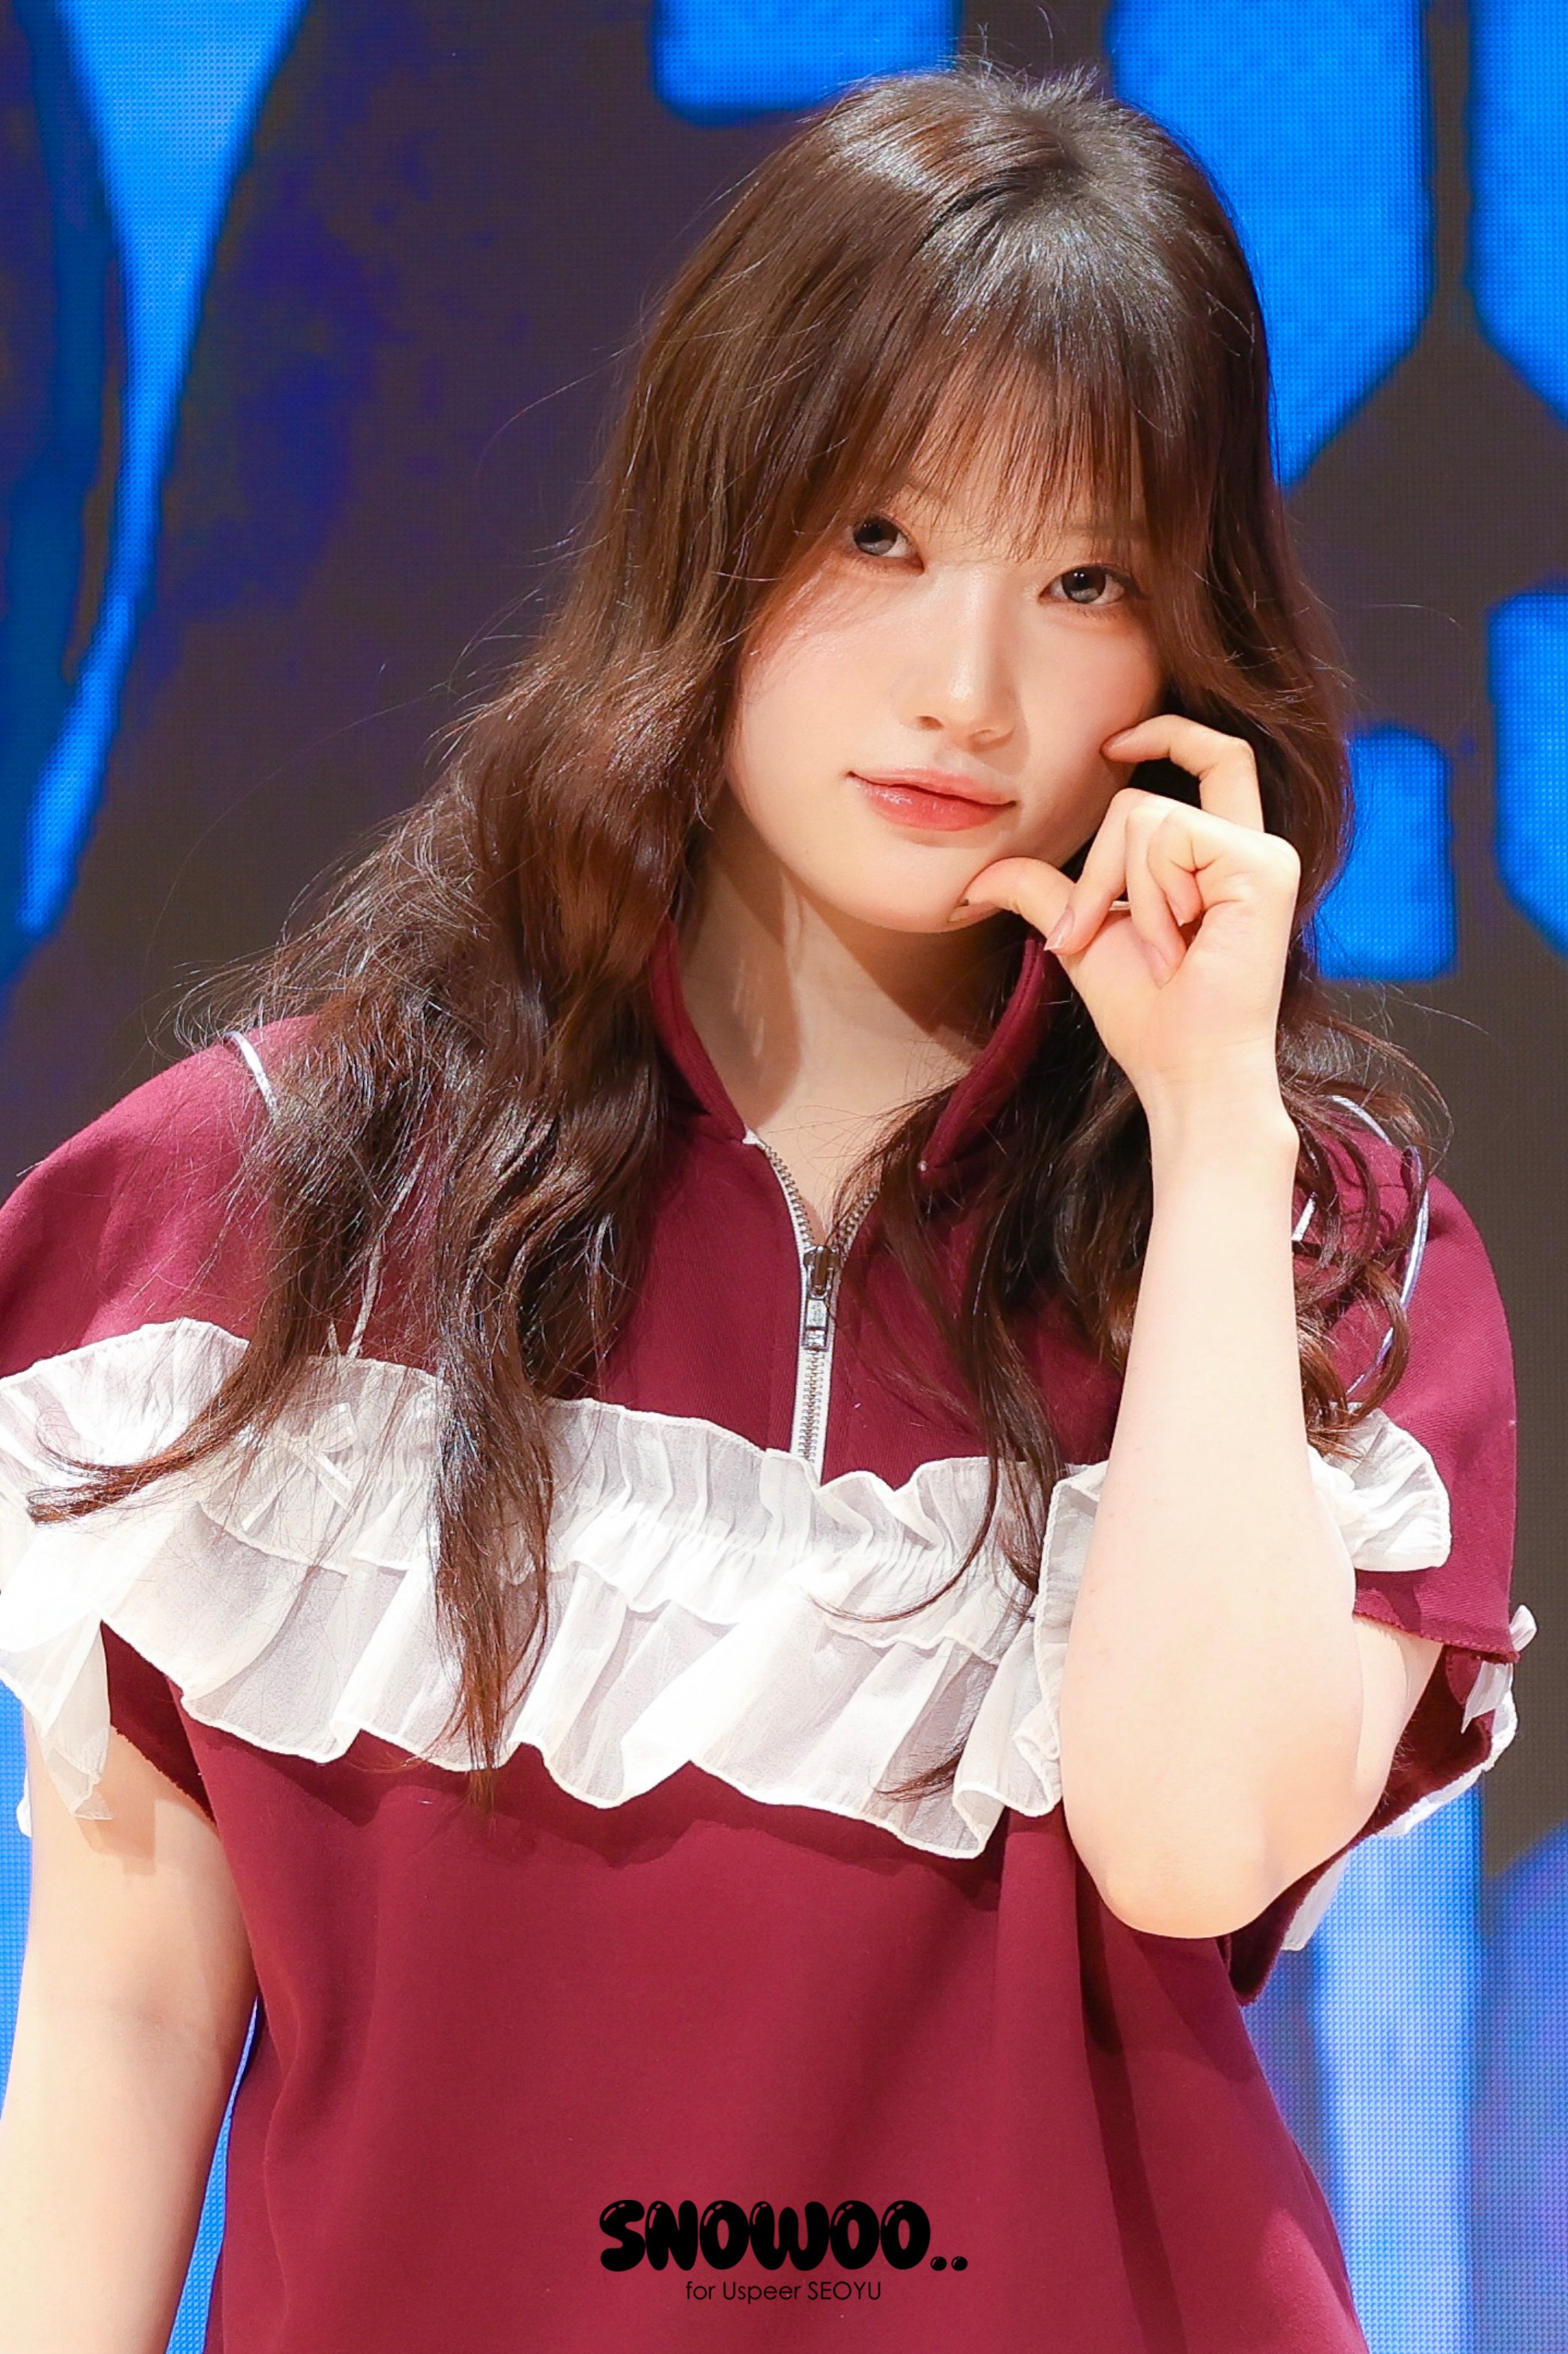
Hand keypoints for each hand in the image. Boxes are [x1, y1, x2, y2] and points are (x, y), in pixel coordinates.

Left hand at [954, 716, 1301, 1118]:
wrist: (1183, 1070)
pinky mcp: (1263, 867)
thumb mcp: (1083, 936)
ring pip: (1147, 818)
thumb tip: (974, 881)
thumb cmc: (1147, 1015)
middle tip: (1092, 935)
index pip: (1214, 757)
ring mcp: (1263, 855)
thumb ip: (1046, 893)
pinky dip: (1151, 899)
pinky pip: (1170, 838)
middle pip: (1146, 798)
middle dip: (1097, 869)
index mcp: (1222, 856)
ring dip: (1124, 895)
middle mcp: (1251, 847)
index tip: (1111, 744)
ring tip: (1158, 954)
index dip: (1167, 733)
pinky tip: (1177, 947)